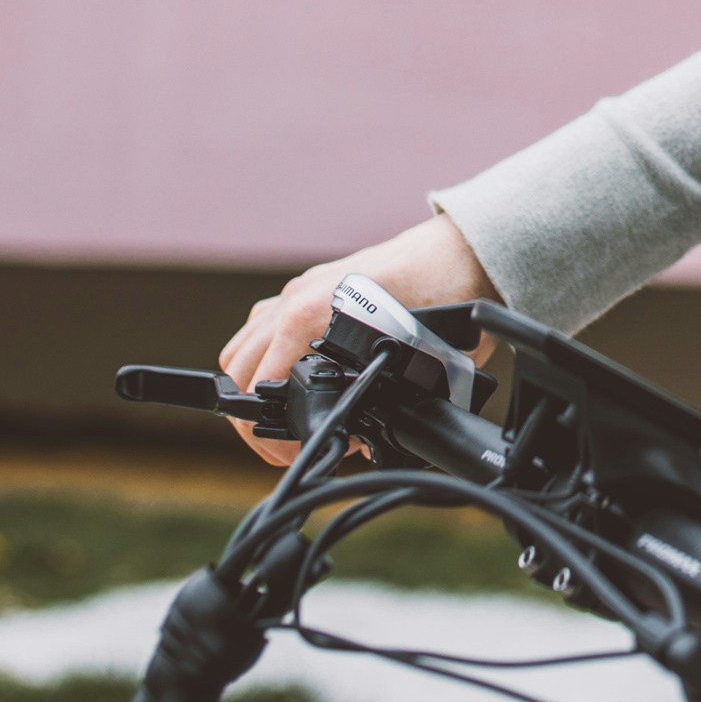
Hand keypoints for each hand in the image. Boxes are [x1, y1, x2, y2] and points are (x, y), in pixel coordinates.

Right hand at [216, 214, 497, 466]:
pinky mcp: (310, 288)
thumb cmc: (448, 293)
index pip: (257, 383)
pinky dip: (263, 358)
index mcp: (313, 313)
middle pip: (237, 369)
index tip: (292, 452)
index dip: (270, 432)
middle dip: (252, 418)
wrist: (463, 249)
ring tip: (284, 418)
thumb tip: (365, 444)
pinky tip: (292, 380)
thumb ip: (393, 402)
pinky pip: (262, 327)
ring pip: (242, 347)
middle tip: (285, 447)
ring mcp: (299, 289)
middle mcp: (296, 298)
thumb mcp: (423, 359)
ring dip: (251, 387)